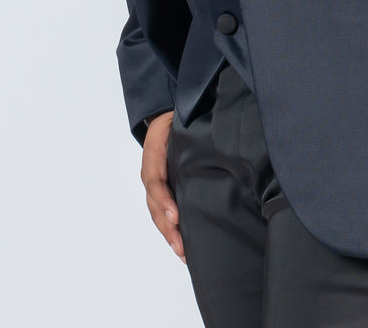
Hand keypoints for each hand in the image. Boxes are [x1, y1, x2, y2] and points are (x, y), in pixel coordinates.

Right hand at [140, 110, 185, 262]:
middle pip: (155, 204)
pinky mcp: (165, 188)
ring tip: (183, 253)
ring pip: (158, 213)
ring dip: (169, 234)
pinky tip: (183, 245)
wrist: (166, 114)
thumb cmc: (174, 118)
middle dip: (167, 227)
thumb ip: (187, 129)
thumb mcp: (176, 118)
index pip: (154, 180)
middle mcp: (152, 171)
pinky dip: (172, 229)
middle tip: (181, 246)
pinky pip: (164, 211)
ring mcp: (157, 182)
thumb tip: (215, 132)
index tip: (176, 216)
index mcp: (153, 154)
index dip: (164, 200)